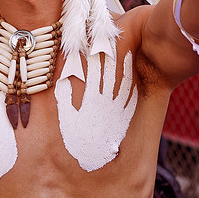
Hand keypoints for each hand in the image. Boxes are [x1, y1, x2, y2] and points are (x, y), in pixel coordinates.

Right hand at [55, 52, 136, 170]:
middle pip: (109, 72)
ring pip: (123, 80)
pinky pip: (131, 95)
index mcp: (91, 98)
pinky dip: (132, 83)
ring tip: (126, 49)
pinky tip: (134, 73)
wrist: (94, 159)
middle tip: (110, 38)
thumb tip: (64, 79)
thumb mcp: (67, 118)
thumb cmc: (76, 139)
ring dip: (124, 65)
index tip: (91, 42)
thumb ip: (65, 97)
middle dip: (109, 54)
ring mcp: (118, 107)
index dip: (92, 55)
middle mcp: (106, 100)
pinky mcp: (126, 114)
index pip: (93, 71)